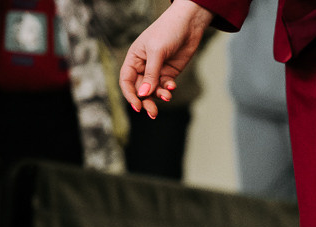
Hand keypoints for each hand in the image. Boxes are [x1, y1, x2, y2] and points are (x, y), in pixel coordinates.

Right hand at [119, 0, 213, 118]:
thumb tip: (143, 94)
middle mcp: (143, 66)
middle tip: (153, 113)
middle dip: (146, 101)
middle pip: (140, 89)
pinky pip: (165, 86)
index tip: (138, 106)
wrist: (188, 25)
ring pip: (154, 90)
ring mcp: (157, 70)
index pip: (126, 80)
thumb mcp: (156, 52)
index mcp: (134, 58)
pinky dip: (168, 89)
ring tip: (167, 97)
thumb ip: (151, 74)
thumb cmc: (167, 32)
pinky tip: (172, 86)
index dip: (130, 94)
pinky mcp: (169, 72)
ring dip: (159, 96)